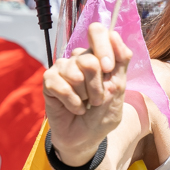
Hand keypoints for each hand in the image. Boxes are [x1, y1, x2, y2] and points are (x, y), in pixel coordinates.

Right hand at [42, 22, 131, 163]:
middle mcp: (80, 58)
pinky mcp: (49, 81)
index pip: (99, 32)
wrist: (86, 138)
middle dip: (97, 85)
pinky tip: (75, 109)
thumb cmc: (103, 114)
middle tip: (98, 98)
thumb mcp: (118, 89)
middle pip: (89, 58)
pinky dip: (72, 102)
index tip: (109, 68)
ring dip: (85, 95)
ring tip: (86, 104)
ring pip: (75, 72)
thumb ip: (120, 62)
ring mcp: (63, 69)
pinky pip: (60, 85)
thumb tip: (115, 35)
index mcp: (99, 56)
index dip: (104, 47)